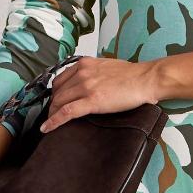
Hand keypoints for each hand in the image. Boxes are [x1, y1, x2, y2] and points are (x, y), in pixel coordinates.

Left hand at [39, 56, 160, 131]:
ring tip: (50, 124)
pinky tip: (47, 128)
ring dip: (52, 114)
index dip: (54, 94)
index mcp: (84, 64)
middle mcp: (82, 73)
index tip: (54, 102)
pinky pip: (67, 112)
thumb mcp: (105, 66)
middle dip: (52, 106)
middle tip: (52, 116)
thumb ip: (92, 72)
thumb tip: (85, 83)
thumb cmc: (131, 75)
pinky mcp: (92, 101)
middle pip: (57, 92)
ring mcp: (86, 86)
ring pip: (59, 102)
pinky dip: (54, 121)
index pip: (59, 80)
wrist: (145, 79)